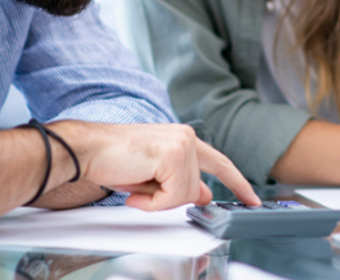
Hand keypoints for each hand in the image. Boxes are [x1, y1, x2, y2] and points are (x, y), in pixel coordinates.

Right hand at [55, 122, 259, 210]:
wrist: (87, 149)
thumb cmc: (113, 159)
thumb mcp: (154, 175)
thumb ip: (181, 181)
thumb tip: (204, 194)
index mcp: (184, 138)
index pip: (219, 163)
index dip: (237, 183)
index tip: (252, 199)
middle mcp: (187, 137)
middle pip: (197, 189)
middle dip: (170, 199)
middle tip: (141, 190)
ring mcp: (183, 145)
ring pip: (185, 195)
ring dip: (157, 199)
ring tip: (135, 183)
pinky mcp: (174, 156)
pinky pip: (173, 197)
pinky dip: (152, 202)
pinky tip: (135, 188)